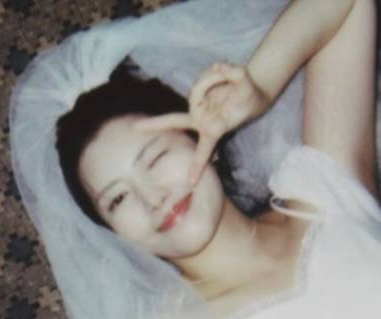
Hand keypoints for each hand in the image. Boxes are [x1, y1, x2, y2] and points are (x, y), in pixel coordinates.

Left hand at [136, 62, 268, 185]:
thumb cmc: (250, 96)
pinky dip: (216, 73)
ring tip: (230, 77)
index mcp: (213, 128)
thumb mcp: (248, 85)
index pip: (203, 149)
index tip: (190, 183)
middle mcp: (201, 119)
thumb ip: (236, 74)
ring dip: (215, 77)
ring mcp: (197, 107)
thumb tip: (218, 67)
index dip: (198, 165)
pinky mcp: (197, 95)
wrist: (251, 91)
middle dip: (156, 124)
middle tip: (136, 128)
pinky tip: (224, 75)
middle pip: (175, 121)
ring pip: (199, 86)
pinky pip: (203, 78)